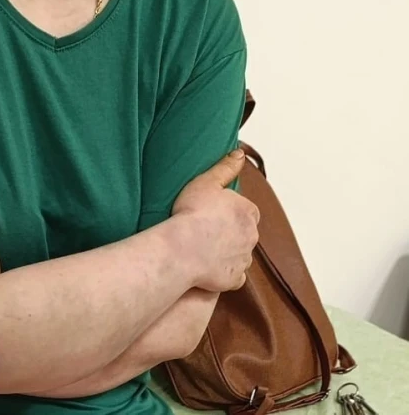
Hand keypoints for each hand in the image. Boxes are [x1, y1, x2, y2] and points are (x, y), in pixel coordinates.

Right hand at [172, 149, 259, 292]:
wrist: (182, 249)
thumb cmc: (191, 214)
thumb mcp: (206, 182)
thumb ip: (225, 167)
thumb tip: (240, 154)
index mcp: (249, 212)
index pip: (245, 210)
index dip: (227, 211)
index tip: (211, 212)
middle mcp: (252, 236)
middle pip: (243, 232)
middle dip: (229, 232)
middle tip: (205, 230)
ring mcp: (244, 259)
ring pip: (239, 254)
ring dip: (227, 252)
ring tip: (203, 249)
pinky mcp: (235, 279)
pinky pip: (233, 275)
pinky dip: (223, 272)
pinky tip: (207, 267)